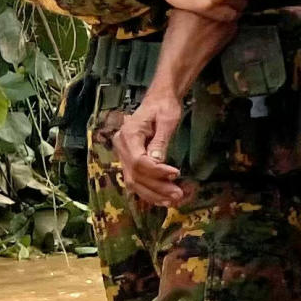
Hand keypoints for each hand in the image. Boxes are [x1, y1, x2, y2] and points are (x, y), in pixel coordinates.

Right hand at [113, 92, 191, 207]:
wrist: (158, 101)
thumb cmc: (164, 106)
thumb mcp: (167, 120)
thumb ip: (161, 141)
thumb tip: (158, 162)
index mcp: (128, 134)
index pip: (138, 161)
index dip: (157, 171)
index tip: (176, 173)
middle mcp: (121, 147)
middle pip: (135, 175)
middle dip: (157, 187)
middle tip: (179, 194)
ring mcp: (123, 155)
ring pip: (134, 182)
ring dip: (153, 194)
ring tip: (174, 200)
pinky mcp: (129, 161)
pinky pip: (136, 181)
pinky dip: (149, 192)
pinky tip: (163, 199)